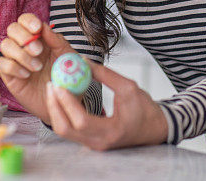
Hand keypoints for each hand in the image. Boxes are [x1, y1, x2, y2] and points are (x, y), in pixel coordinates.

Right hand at [0, 13, 73, 123]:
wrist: (63, 102)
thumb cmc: (66, 77)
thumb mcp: (68, 57)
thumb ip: (57, 41)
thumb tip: (45, 27)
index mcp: (39, 38)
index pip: (25, 20)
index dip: (28, 21)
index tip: (37, 29)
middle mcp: (25, 46)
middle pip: (12, 29)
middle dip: (23, 37)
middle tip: (38, 51)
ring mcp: (16, 60)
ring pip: (5, 45)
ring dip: (21, 54)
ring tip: (37, 67)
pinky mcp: (9, 76)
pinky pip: (1, 64)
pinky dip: (13, 67)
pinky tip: (26, 75)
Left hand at [45, 61, 167, 149]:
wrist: (154, 128)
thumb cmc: (145, 109)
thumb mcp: (129, 87)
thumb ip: (105, 75)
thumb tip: (83, 61)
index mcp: (112, 131)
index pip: (82, 120)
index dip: (68, 103)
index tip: (60, 85)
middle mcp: (99, 142)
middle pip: (66, 129)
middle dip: (54, 106)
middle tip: (51, 85)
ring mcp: (93, 144)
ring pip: (64, 130)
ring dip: (55, 109)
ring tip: (54, 89)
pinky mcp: (89, 140)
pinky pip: (69, 129)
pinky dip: (62, 113)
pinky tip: (61, 97)